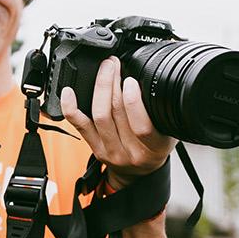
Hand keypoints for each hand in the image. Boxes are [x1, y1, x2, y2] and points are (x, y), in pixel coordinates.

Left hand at [60, 56, 176, 191]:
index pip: (142, 126)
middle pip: (116, 114)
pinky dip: (71, 107)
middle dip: (114, 83)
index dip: (134, 102)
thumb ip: (161, 111)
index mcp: (154, 148)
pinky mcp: (94, 147)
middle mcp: (130, 152)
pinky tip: (68, 92)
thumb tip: (151, 78)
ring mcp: (109, 151)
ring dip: (100, 88)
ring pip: (99, 115)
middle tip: (113, 63)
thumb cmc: (155, 147)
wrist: (139, 173)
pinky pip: (79, 126)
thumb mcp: (170, 132)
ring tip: (105, 70)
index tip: (131, 80)